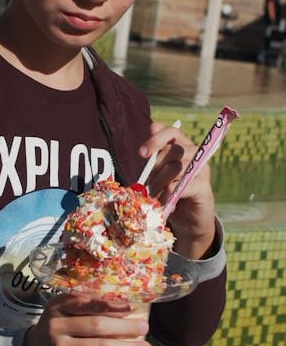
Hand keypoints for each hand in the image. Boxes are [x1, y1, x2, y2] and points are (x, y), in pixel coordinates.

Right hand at [21, 294, 150, 345]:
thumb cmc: (53, 332)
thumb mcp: (58, 312)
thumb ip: (81, 305)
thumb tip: (122, 304)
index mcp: (57, 308)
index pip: (85, 303)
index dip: (109, 304)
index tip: (130, 307)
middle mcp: (58, 327)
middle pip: (97, 326)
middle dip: (125, 327)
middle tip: (145, 328)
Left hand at [140, 121, 215, 258]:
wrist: (187, 221)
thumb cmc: (169, 192)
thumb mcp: (158, 171)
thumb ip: (155, 152)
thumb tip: (153, 124)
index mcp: (183, 146)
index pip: (172, 132)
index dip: (155, 140)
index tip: (142, 154)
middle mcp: (196, 154)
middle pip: (172, 150)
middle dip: (155, 169)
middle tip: (149, 185)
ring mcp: (202, 170)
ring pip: (175, 168)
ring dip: (160, 184)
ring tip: (156, 196)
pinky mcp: (204, 187)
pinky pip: (181, 186)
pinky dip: (169, 196)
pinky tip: (167, 203)